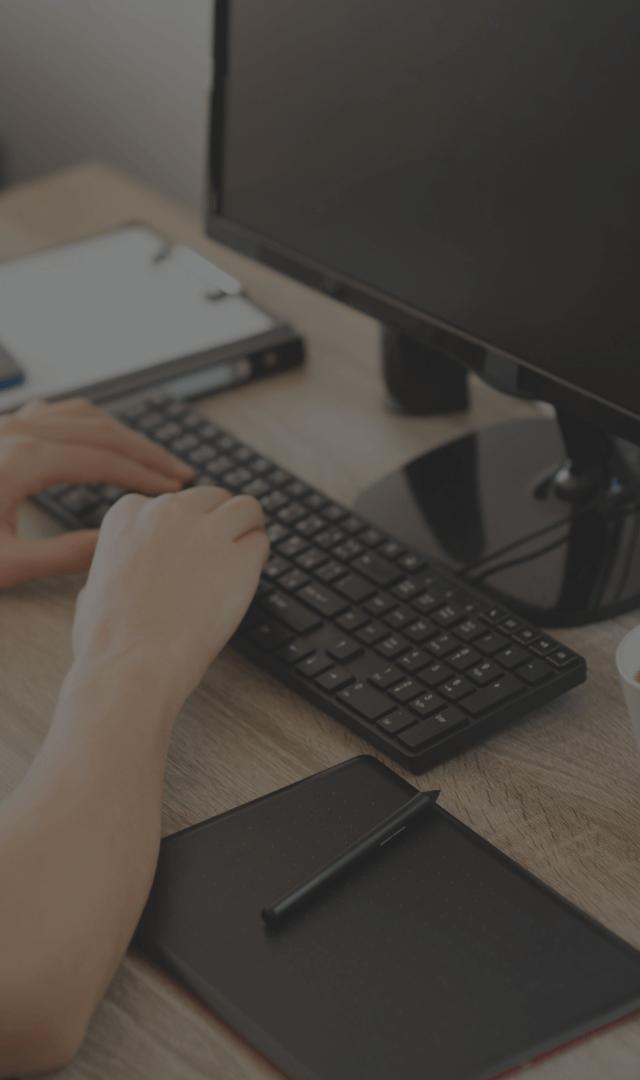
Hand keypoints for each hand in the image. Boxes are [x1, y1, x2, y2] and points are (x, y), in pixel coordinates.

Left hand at [0, 398, 192, 586]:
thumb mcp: (6, 564)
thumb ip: (63, 555)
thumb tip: (114, 547)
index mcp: (24, 460)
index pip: (105, 461)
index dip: (146, 475)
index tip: (175, 489)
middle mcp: (19, 432)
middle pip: (102, 432)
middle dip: (147, 452)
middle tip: (179, 471)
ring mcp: (8, 425)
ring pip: (83, 416)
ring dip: (122, 434)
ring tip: (149, 456)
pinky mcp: (1, 430)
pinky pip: (57, 413)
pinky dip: (90, 423)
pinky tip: (99, 438)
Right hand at [71, 486, 268, 710]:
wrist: (133, 664)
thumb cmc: (109, 639)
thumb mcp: (93, 585)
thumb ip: (116, 564)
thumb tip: (125, 569)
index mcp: (129, 512)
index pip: (173, 501)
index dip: (185, 527)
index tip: (188, 549)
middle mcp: (169, 511)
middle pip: (213, 499)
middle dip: (220, 522)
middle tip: (223, 552)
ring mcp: (207, 531)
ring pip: (246, 508)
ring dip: (247, 530)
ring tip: (245, 556)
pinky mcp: (240, 557)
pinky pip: (261, 542)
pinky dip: (258, 558)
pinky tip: (248, 578)